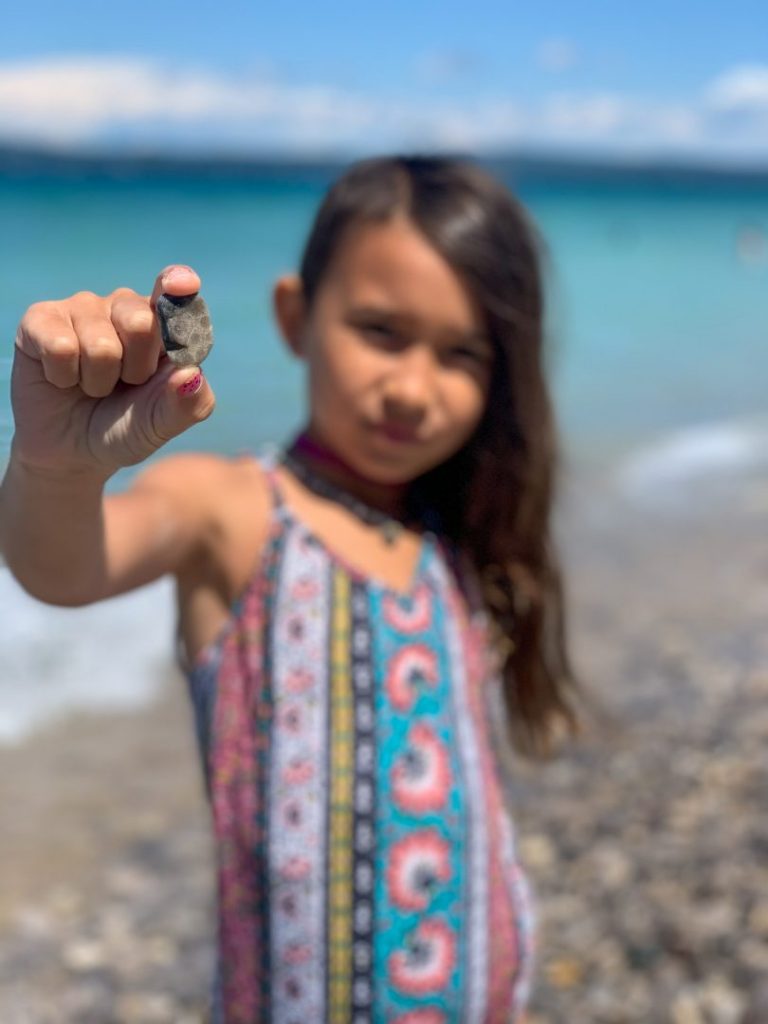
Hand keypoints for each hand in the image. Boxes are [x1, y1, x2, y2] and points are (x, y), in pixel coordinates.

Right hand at [10, 265, 214, 476]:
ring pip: (101, 346)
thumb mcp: (161, 425)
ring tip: (93, 385)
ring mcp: (83, 308)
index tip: (184, 284)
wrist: (73, 451)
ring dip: (98, 382)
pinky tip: (62, 378)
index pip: (176, 297)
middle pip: (141, 322)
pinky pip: (60, 346)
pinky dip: (64, 377)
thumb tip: (192, 375)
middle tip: (125, 384)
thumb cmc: (125, 428)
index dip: (179, 289)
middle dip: (136, 370)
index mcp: (164, 326)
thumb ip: (188, 405)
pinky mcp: (42, 319)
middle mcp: (126, 307)